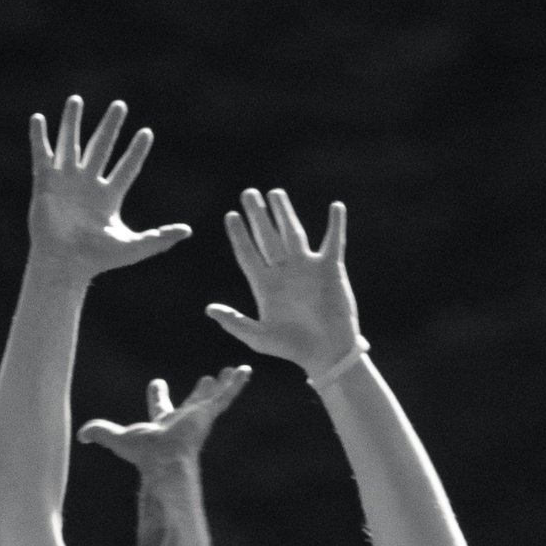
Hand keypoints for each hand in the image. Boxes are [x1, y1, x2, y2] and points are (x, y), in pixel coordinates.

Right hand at [27, 94, 191, 273]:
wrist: (64, 264)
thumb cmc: (96, 260)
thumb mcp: (132, 248)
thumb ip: (158, 238)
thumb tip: (188, 231)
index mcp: (108, 198)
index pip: (126, 168)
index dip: (136, 151)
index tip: (146, 133)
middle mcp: (87, 185)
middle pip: (101, 147)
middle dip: (110, 126)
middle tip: (120, 105)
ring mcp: (65, 182)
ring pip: (70, 144)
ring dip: (72, 122)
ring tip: (76, 99)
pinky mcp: (45, 182)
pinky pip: (42, 153)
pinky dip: (39, 136)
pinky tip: (38, 119)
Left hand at [78, 364, 251, 471]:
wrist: (164, 462)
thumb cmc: (143, 454)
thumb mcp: (117, 438)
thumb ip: (100, 433)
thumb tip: (80, 435)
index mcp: (164, 423)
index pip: (160, 406)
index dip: (157, 394)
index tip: (156, 383)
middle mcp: (183, 420)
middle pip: (193, 401)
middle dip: (199, 391)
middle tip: (206, 379)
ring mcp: (198, 416)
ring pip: (214, 396)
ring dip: (223, 384)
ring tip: (234, 370)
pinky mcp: (209, 414)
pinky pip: (226, 395)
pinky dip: (237, 383)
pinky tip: (246, 369)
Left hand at [204, 188, 363, 376]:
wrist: (326, 353)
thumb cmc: (292, 348)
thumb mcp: (259, 338)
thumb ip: (235, 322)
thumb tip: (209, 309)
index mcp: (265, 285)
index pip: (248, 254)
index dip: (239, 235)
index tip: (230, 215)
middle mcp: (284, 272)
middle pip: (267, 236)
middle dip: (258, 215)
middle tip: (248, 193)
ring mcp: (306, 267)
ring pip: (293, 232)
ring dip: (285, 212)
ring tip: (275, 193)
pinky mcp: (330, 268)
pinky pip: (333, 241)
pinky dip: (336, 224)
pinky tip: (336, 206)